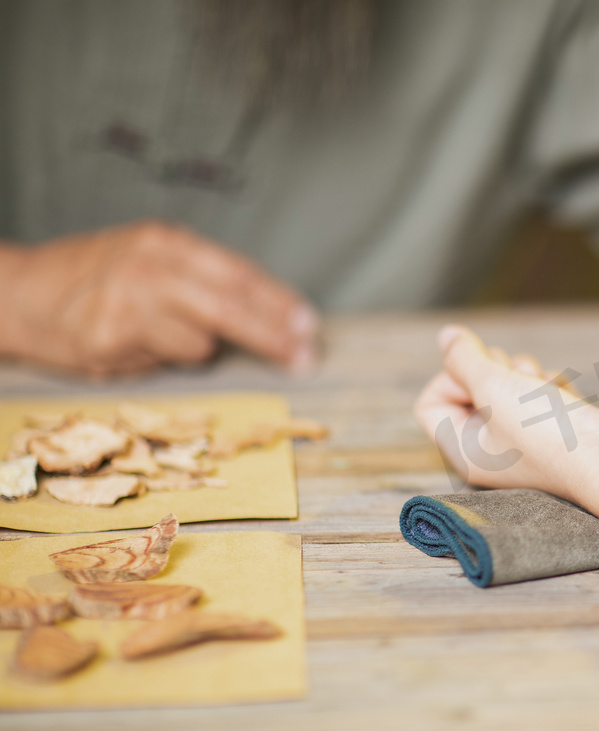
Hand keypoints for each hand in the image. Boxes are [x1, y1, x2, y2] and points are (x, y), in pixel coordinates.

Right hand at [0, 221, 318, 377]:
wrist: (17, 293)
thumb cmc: (92, 282)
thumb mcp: (149, 262)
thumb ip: (200, 280)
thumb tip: (267, 314)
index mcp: (168, 242)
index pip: (239, 273)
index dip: (279, 302)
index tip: (308, 326)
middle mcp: (151, 263)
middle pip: (233, 305)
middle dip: (275, 335)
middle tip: (305, 358)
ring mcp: (129, 297)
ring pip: (202, 340)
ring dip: (201, 350)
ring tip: (163, 339)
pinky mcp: (110, 335)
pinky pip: (166, 358)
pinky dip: (163, 359)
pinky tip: (135, 347)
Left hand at [415, 325, 598, 499]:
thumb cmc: (551, 434)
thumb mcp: (495, 387)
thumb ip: (464, 358)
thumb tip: (446, 336)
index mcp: (465, 453)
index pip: (431, 403)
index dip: (451, 378)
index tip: (480, 378)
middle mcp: (488, 452)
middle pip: (467, 388)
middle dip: (493, 370)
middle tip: (515, 379)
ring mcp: (518, 443)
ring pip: (502, 385)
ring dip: (522, 374)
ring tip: (541, 387)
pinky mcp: (547, 432)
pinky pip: (532, 393)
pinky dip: (545, 384)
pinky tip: (560, 393)